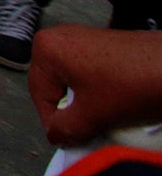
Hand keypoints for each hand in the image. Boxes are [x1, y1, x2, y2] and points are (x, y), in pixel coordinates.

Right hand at [28, 24, 161, 145]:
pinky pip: (91, 75)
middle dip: (75, 111)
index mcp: (46, 48)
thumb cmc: (134, 83)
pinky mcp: (103, 43)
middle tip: (95, 126)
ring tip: (111, 115)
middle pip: (57, 88)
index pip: (40, 97)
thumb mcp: (92, 116)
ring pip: (76, 83)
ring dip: (90, 103)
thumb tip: (56, 134)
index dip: (57, 123)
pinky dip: (102, 92)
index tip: (73, 138)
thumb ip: (64, 129)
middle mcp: (60, 37)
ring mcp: (82, 38)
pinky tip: (120, 102)